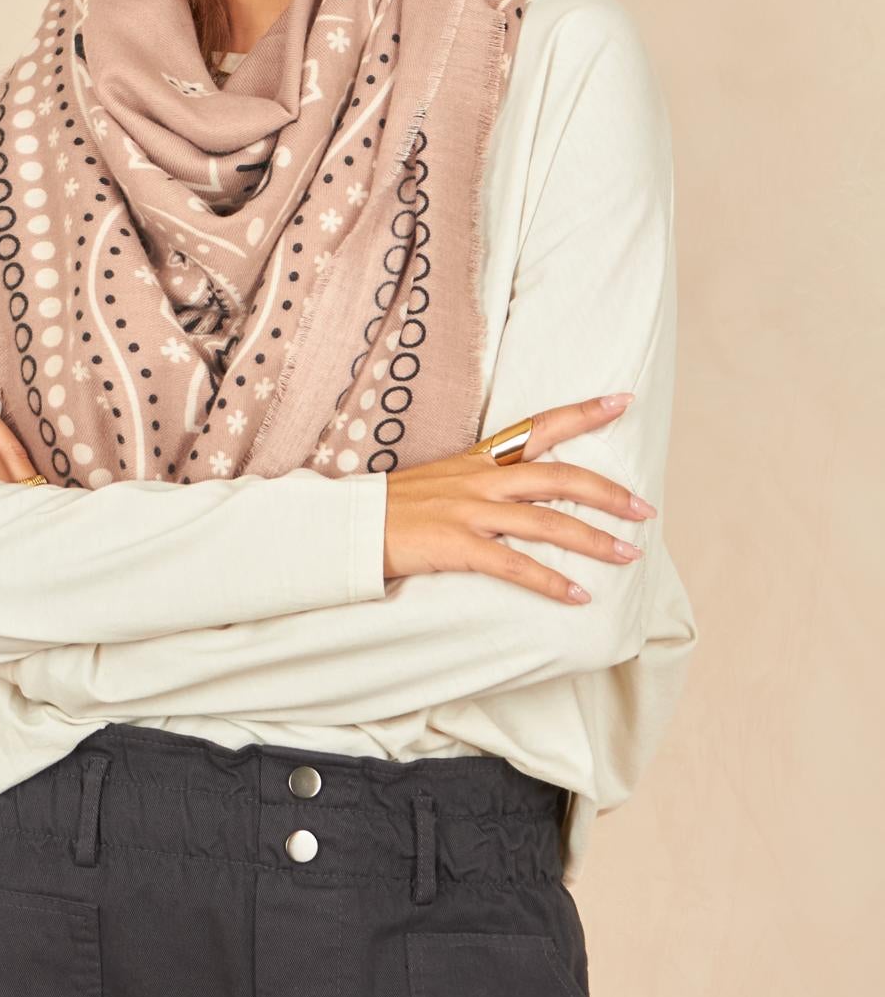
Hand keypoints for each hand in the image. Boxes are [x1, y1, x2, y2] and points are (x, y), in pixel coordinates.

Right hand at [382, 393, 655, 602]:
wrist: (351, 528)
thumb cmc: (397, 509)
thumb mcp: (443, 480)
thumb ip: (484, 481)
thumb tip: (526, 494)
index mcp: (479, 459)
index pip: (539, 426)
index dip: (584, 413)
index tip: (623, 401)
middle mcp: (481, 479)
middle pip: (559, 477)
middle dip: (608, 493)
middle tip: (645, 510)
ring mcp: (469, 511)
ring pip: (547, 521)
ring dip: (593, 539)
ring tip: (628, 554)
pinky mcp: (458, 546)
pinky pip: (515, 565)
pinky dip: (550, 581)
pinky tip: (578, 596)